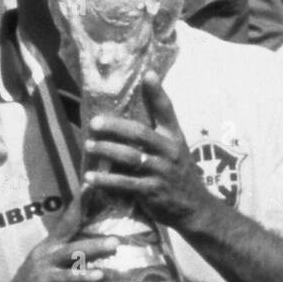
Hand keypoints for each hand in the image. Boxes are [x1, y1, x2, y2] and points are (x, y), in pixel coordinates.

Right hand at [0, 199, 115, 281]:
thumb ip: (84, 279)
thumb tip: (112, 280)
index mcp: (50, 247)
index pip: (67, 221)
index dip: (79, 203)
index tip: (91, 185)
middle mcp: (47, 253)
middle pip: (71, 232)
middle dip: (93, 223)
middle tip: (116, 218)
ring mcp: (45, 267)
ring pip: (72, 253)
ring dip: (94, 248)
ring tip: (114, 245)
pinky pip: (69, 279)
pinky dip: (85, 278)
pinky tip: (100, 277)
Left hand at [83, 72, 214, 229]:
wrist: (193, 207)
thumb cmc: (178, 173)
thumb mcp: (175, 148)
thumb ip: (157, 131)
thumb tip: (130, 117)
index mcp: (174, 137)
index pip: (167, 111)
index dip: (157, 92)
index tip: (148, 74)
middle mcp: (169, 150)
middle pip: (139, 133)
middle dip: (115, 127)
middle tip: (95, 123)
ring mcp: (161, 171)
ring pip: (130, 157)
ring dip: (106, 151)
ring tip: (89, 146)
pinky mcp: (152, 191)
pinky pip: (125, 183)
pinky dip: (106, 180)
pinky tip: (91, 177)